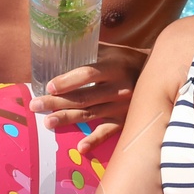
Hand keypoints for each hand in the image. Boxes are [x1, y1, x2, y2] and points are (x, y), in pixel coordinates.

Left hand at [27, 43, 145, 152]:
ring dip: (67, 119)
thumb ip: (87, 49)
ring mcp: (122, 106)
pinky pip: (108, 132)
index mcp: (113, 67)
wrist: (158, 75)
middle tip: (35, 106)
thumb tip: (56, 45)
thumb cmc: (124, 59)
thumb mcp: (110, 50)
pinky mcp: (125, 120)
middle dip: (57, 102)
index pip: (88, 74)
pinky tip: (80, 148)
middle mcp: (118, 88)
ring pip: (90, 114)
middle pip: (83, 97)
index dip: (68, 81)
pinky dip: (94, 141)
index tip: (49, 86)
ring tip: (47, 123)